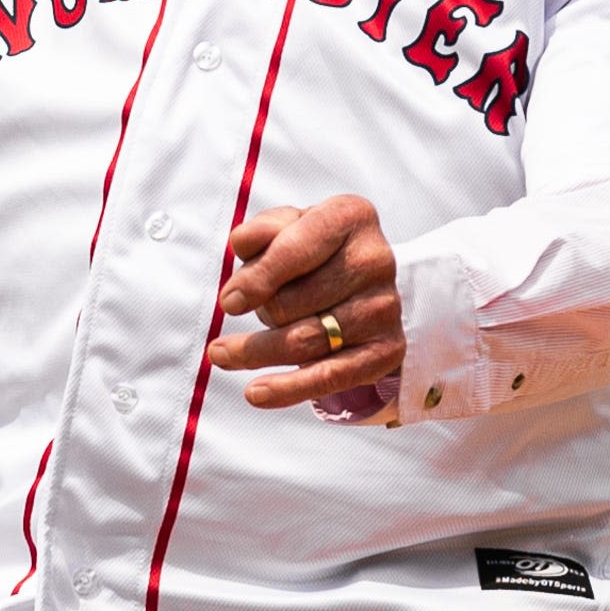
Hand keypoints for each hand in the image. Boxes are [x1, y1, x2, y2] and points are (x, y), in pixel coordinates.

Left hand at [210, 194, 403, 417]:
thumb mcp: (288, 226)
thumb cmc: (314, 249)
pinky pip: (329, 377)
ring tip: (223, 354)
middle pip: (289, 303)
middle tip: (258, 310)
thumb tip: (241, 244)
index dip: (256, 279)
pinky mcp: (386, 349)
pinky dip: (288, 389)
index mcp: (350, 217)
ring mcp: (384, 307)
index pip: (294, 250)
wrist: (366, 281)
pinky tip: (255, 393)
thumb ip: (262, 228)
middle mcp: (376, 260)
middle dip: (261, 311)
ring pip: (301, 341)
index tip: (229, 304)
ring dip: (255, 352)